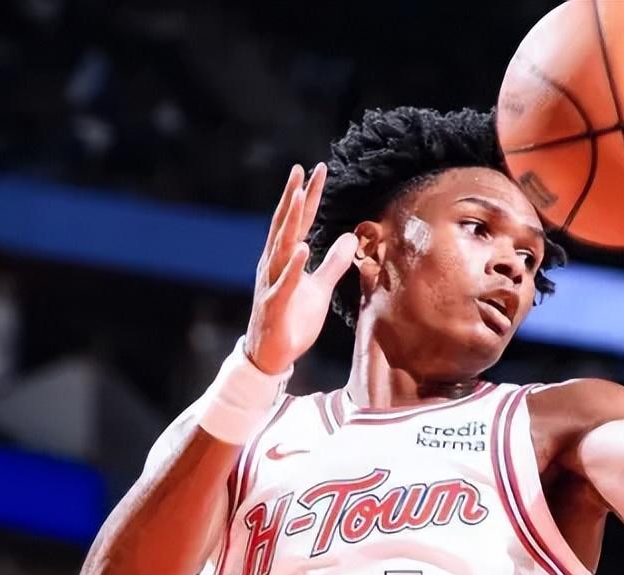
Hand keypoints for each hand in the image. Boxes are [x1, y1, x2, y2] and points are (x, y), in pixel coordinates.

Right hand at [245, 163, 357, 373]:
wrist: (272, 356)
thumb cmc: (293, 320)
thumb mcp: (320, 289)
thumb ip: (333, 263)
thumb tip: (350, 237)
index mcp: (286, 259)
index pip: (300, 222)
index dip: (309, 196)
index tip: (318, 170)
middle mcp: (274, 265)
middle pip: (286, 225)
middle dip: (295, 197)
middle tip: (302, 170)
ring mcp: (272, 284)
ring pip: (281, 247)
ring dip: (291, 222)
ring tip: (300, 197)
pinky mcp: (274, 305)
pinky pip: (284, 284)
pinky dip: (292, 267)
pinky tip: (301, 249)